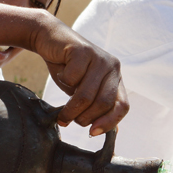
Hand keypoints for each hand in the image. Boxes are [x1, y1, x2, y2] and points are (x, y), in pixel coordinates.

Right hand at [30, 19, 128, 135]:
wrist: (50, 39)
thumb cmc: (68, 69)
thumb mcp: (83, 90)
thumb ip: (96, 106)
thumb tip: (109, 132)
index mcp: (116, 78)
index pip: (123, 106)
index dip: (110, 122)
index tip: (93, 132)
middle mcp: (112, 67)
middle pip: (104, 103)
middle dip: (84, 118)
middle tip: (70, 121)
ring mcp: (99, 57)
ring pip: (86, 94)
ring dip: (70, 109)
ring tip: (62, 114)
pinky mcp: (83, 50)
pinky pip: (72, 79)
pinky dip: (62, 82)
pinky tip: (61, 74)